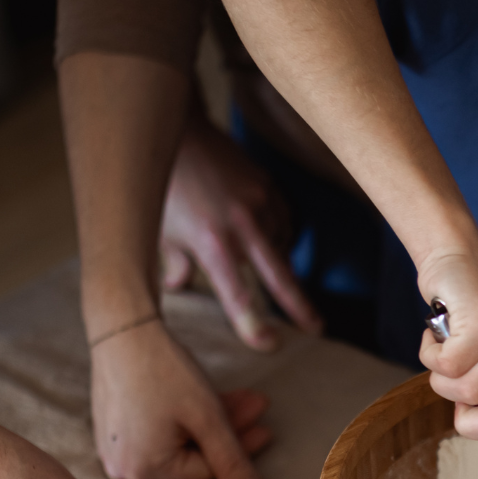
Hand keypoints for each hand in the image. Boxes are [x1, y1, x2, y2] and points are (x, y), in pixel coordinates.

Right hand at [90, 319, 273, 478]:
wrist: (122, 328)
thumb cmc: (163, 371)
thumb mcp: (207, 417)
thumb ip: (233, 462)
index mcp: (144, 472)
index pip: (207, 471)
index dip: (243, 450)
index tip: (269, 429)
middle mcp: (124, 468)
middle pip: (192, 455)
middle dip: (230, 429)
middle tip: (259, 405)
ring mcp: (116, 448)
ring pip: (179, 440)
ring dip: (212, 420)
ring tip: (242, 396)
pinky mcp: (114, 430)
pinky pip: (158, 431)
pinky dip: (185, 417)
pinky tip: (208, 397)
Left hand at [160, 117, 321, 350]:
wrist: (179, 133)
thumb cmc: (163, 187)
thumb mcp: (160, 232)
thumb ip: (173, 265)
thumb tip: (178, 287)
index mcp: (211, 241)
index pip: (236, 293)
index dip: (252, 323)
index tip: (268, 345)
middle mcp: (241, 224)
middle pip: (279, 276)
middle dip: (299, 306)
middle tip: (317, 329)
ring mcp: (259, 203)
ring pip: (280, 248)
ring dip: (276, 265)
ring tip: (269, 274)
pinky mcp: (269, 187)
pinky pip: (283, 222)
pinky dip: (278, 236)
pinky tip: (266, 241)